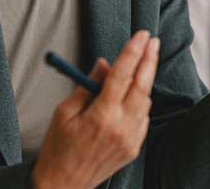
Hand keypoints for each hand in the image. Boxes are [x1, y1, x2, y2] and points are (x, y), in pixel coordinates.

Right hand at [33, 31, 159, 188]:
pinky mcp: (134, 148)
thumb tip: (104, 65)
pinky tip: (133, 94)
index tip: (140, 36)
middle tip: (152, 41)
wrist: (62, 185)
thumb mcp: (64, 112)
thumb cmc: (58, 149)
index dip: (132, 52)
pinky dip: (140, 102)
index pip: (122, 75)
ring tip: (142, 63)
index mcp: (102, 116)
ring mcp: (130, 139)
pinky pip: (143, 118)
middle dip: (149, 60)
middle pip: (142, 85)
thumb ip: (88, 86)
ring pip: (145, 101)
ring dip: (145, 80)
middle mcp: (121, 127)